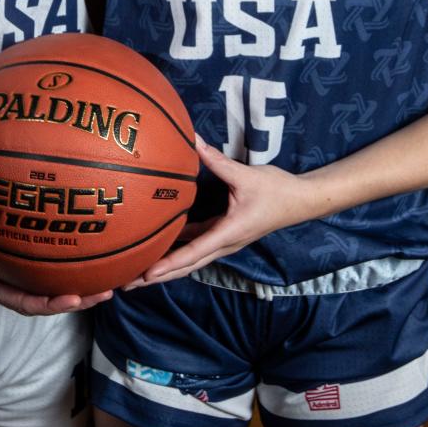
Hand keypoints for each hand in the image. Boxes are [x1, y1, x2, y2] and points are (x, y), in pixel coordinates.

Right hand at [0, 209, 112, 314]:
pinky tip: (84, 251)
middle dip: (75, 300)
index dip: (49, 304)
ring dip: (75, 286)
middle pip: (43, 299)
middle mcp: (2, 281)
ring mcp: (7, 271)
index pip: (22, 301)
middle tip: (106, 293)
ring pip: (45, 284)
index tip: (74, 298)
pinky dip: (62, 264)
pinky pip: (40, 265)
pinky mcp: (10, 257)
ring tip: (106, 279)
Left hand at [131, 136, 309, 285]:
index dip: (168, 264)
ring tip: (138, 273)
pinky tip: (161, 245)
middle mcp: (223, 243)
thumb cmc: (276, 191)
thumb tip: (193, 141)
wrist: (301, 201)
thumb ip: (216, 160)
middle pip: (186, 265)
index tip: (146, 274)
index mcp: (228, 233)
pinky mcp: (225, 233)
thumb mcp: (245, 175)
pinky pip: (197, 245)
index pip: (193, 253)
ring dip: (166, 267)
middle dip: (157, 277)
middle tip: (127, 285)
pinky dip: (178, 250)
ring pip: (190, 259)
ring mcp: (224, 241)